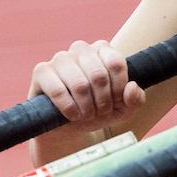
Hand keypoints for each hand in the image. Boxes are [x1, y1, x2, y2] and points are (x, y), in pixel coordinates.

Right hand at [29, 40, 145, 130]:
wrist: (68, 126)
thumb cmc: (97, 111)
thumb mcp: (123, 109)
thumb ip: (135, 99)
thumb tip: (131, 87)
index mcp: (102, 50)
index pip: (115, 63)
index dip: (118, 88)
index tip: (116, 103)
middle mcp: (81, 49)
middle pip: (98, 75)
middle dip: (102, 101)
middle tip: (100, 112)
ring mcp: (60, 58)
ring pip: (79, 84)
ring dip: (86, 107)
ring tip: (86, 115)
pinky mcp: (41, 71)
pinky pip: (58, 90)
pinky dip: (69, 109)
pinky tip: (72, 116)